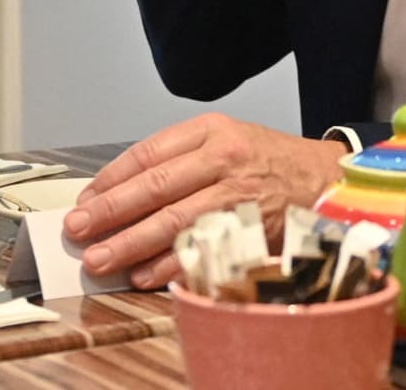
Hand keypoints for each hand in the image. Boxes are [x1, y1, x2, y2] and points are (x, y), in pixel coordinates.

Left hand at [63, 113, 345, 288]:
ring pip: (173, 220)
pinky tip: (143, 275)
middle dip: (110, 212)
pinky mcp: (252, 227)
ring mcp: (240, 194)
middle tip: (77, 230)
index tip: (84, 200)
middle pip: (155, 186)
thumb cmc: (270, 163)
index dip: (111, 179)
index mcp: (213, 131)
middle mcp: (225, 158)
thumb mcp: (229, 140)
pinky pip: (201, 248)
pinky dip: (169, 265)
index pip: (149, 153)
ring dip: (131, 243)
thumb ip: (181, 159)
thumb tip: (119, 193)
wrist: (329, 180)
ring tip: (99, 259)